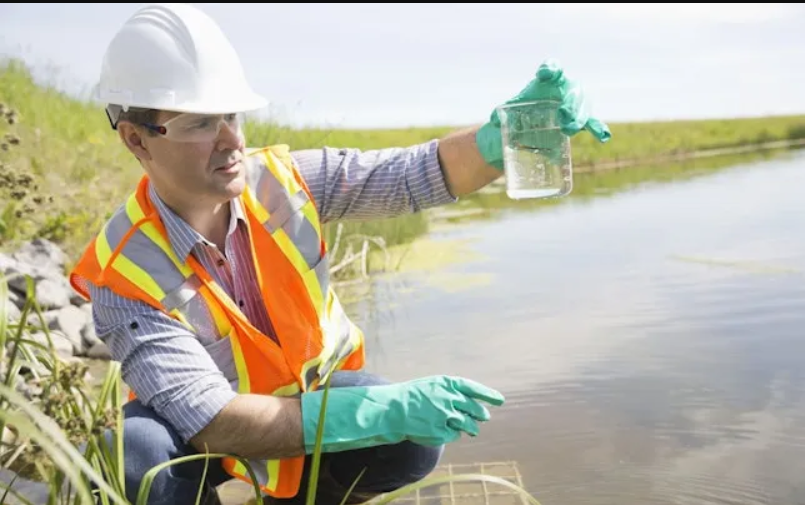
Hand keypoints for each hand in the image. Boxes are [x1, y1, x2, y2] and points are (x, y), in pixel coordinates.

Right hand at [301, 375, 504, 453]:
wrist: (392, 409)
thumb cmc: (413, 396)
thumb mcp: (433, 386)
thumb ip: (452, 391)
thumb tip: (474, 402)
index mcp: (448, 384)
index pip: (474, 389)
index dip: (488, 394)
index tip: (500, 400)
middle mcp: (450, 398)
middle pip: (475, 409)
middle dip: (481, 414)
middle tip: (483, 416)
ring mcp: (446, 416)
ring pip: (469, 426)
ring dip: (471, 428)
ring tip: (471, 429)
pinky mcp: (440, 431)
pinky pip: (454, 435)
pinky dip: (452, 434)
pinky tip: (443, 430)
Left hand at [476, 59, 611, 170]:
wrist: (522, 133)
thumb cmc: (515, 116)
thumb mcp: (505, 114)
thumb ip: (499, 114)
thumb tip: (493, 120)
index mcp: (545, 82)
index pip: (552, 69)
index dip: (551, 69)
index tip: (545, 74)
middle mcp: (563, 90)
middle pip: (572, 89)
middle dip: (570, 102)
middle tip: (562, 115)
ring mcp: (573, 105)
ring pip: (584, 106)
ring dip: (579, 117)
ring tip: (569, 129)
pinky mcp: (578, 122)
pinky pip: (592, 123)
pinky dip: (598, 129)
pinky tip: (603, 137)